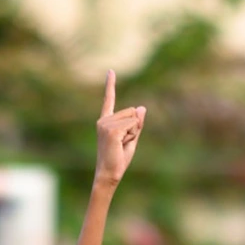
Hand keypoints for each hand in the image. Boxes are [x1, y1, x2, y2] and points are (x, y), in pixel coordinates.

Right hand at [94, 70, 145, 189]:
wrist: (109, 174)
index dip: (110, 85)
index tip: (111, 71)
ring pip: (133, 119)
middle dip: (135, 128)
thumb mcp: (131, 139)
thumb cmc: (118, 160)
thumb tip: (142, 107)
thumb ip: (137, 124)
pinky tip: (121, 145)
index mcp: (106, 121)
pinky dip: (132, 136)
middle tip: (123, 143)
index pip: (109, 100)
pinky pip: (132, 126)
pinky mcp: (110, 130)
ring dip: (133, 133)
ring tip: (122, 145)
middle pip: (131, 112)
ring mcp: (105, 124)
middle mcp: (103, 120)